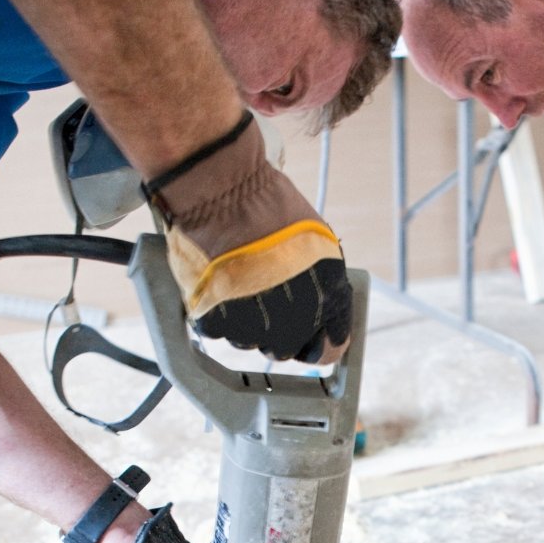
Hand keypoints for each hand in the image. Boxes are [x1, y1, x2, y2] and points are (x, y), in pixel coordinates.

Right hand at [147, 114, 351, 363]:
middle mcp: (291, 326)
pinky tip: (221, 282)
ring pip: (248, 341)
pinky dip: (218, 311)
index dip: (320, 342)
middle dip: (279, 330)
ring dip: (246, 320)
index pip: (330, 350)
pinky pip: (218, 330)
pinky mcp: (213, 323)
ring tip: (242, 281)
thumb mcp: (322, 246)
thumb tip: (325, 309)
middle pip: (285, 350)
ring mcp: (250, 327)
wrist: (224, 192)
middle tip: (267, 296)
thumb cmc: (272, 209)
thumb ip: (325, 288)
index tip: (312, 335)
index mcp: (325, 306)